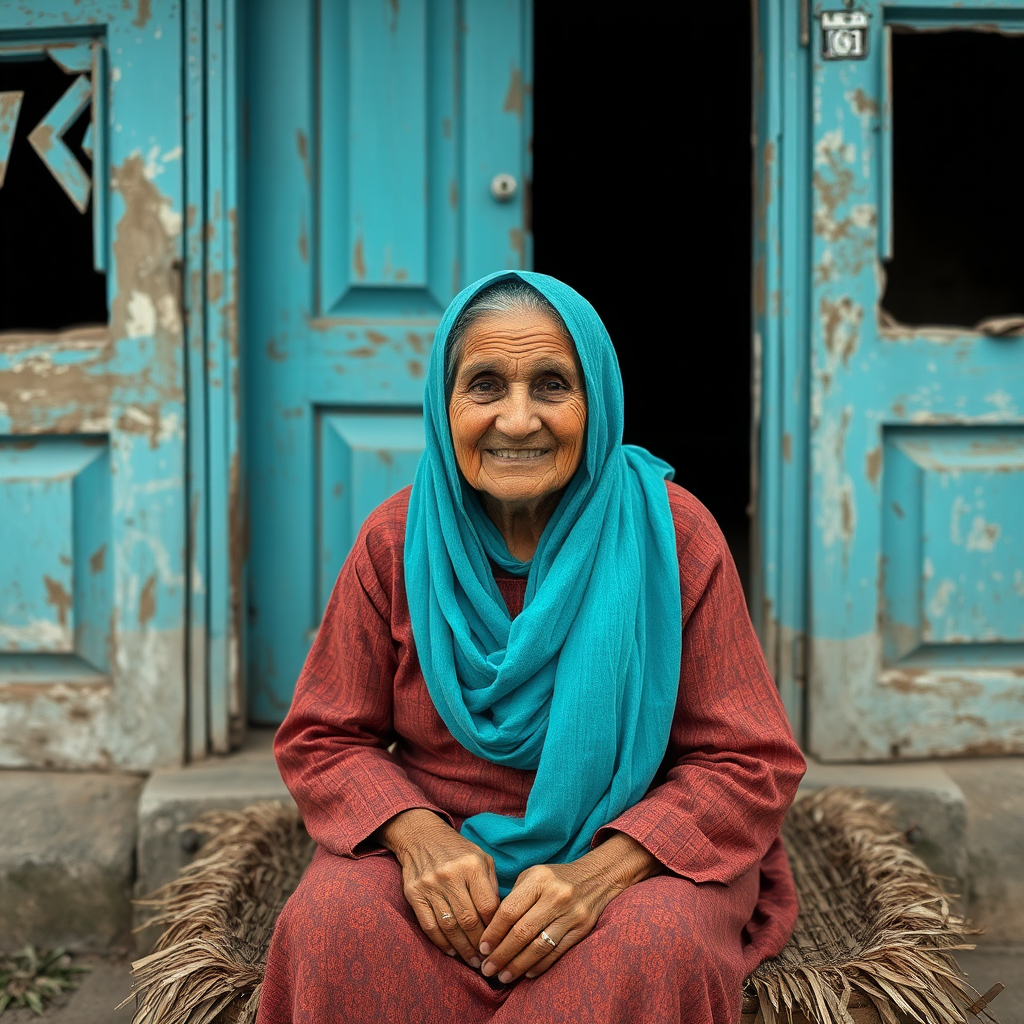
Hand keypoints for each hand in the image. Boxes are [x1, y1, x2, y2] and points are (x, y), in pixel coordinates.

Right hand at [376, 809, 499, 966]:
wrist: (421, 836)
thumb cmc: (458, 850)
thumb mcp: (482, 858)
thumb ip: (492, 885)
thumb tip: (501, 918)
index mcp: (472, 865)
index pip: (488, 906)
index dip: (494, 927)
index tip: (499, 941)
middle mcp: (451, 875)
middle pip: (468, 920)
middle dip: (479, 944)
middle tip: (487, 959)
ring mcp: (430, 885)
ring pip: (449, 926)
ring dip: (462, 949)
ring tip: (472, 961)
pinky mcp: (414, 894)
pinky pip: (429, 926)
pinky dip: (441, 943)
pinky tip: (452, 951)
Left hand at [478, 832, 660, 983]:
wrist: (595, 878)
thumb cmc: (554, 879)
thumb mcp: (532, 877)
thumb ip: (513, 898)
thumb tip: (491, 931)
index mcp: (538, 880)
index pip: (509, 911)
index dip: (493, 933)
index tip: (482, 949)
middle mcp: (555, 896)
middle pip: (522, 932)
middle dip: (502, 955)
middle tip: (487, 969)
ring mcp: (571, 914)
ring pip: (539, 947)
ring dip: (518, 966)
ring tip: (503, 977)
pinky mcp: (582, 929)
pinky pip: (556, 953)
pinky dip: (539, 966)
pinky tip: (526, 973)